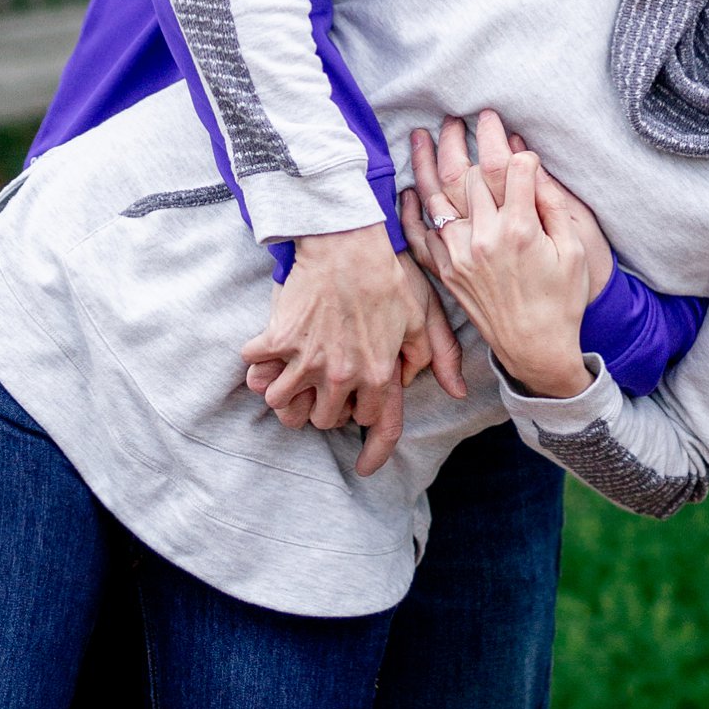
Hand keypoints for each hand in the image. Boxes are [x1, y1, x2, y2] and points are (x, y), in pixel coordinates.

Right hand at [239, 225, 465, 479]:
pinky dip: (256, 365)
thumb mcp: (423, 316)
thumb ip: (438, 356)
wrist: (347, 241)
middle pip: (323, 420)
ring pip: (283, 405)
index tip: (364, 467)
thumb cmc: (389, 275)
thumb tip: (453, 390)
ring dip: (284, 396)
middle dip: (324, 410)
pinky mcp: (279, 340)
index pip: (373, 423)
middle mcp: (342, 376)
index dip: (369, 437)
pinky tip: (263, 355)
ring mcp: (307, 360)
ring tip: (288, 380)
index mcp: (379, 374)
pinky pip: (256, 369)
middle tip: (323, 391)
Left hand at [398, 112, 594, 401]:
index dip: (502, 139)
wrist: (536, 348)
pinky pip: (421, 235)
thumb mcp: (572, 249)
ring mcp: (460, 255)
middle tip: (458, 117)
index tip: (496, 119)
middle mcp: (484, 238)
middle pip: (469, 174)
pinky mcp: (447, 272)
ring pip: (436, 197)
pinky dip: (412, 210)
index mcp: (521, 229)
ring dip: (426, 162)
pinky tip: (410, 188)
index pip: (510, 168)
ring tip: (421, 136)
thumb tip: (530, 163)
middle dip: (463, 139)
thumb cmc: (563, 299)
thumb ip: (551, 202)